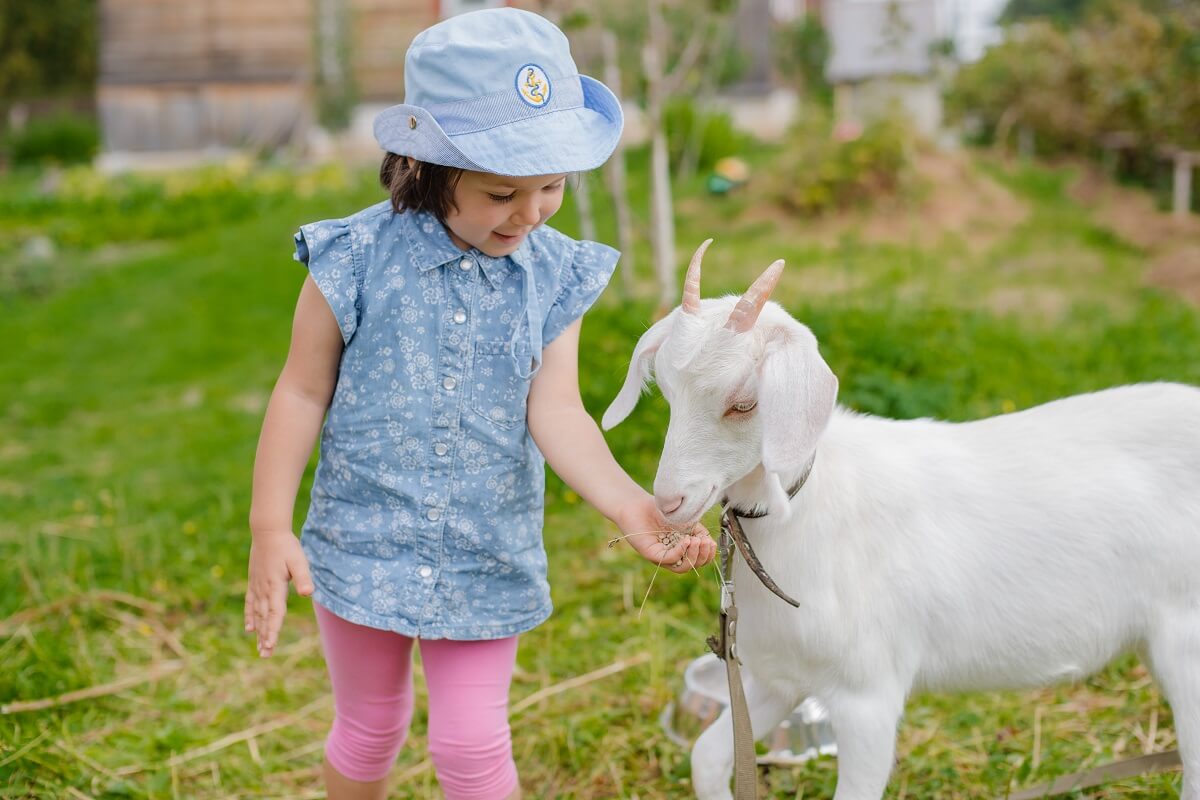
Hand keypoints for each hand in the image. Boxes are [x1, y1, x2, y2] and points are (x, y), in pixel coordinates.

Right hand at [245, 530, 313, 656]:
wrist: (267, 532)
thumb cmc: (286, 547)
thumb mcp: (298, 560)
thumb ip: (303, 577)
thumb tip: (308, 593)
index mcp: (275, 587)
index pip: (275, 613)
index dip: (273, 630)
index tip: (270, 646)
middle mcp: (264, 590)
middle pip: (265, 618)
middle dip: (265, 637)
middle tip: (265, 656)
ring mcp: (257, 587)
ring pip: (258, 614)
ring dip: (259, 632)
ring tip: (260, 649)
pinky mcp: (255, 583)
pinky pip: (251, 604)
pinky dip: (250, 617)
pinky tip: (250, 629)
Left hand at [615, 495, 714, 573]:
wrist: (638, 504)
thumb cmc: (661, 511)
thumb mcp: (687, 520)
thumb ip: (698, 530)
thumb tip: (708, 541)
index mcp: (682, 548)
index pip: (699, 560)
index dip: (708, 555)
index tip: (712, 542)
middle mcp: (673, 555)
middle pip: (693, 566)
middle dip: (703, 555)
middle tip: (705, 542)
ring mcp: (662, 556)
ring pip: (682, 567)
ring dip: (693, 556)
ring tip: (696, 541)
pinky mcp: (652, 554)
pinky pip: (669, 559)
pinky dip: (680, 552)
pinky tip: (685, 541)